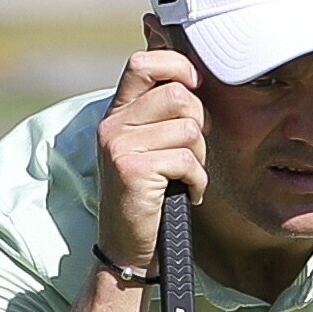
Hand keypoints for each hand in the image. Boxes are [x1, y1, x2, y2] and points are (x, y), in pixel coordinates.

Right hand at [95, 48, 207, 271]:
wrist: (129, 248)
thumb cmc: (150, 196)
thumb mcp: (149, 147)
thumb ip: (162, 113)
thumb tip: (196, 77)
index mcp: (117, 112)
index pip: (143, 62)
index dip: (178, 67)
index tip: (195, 88)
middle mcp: (112, 124)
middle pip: (178, 95)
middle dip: (200, 123)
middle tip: (192, 152)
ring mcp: (118, 146)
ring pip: (188, 129)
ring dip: (200, 157)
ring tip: (186, 176)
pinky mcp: (132, 170)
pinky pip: (187, 160)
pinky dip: (198, 181)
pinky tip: (187, 194)